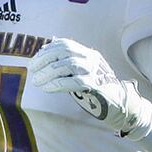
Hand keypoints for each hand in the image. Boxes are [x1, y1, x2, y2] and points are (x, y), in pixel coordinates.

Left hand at [31, 37, 150, 136]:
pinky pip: (74, 81)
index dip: (47, 51)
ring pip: (68, 65)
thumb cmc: (95, 91)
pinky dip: (58, 84)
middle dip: (45, 59)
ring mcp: (95, 71)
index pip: (65, 44)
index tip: (34, 61)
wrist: (119, 107)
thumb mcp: (79, 74)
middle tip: (32, 70)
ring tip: (36, 81)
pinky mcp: (96, 85)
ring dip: (48, 73)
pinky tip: (47, 88)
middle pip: (65, 51)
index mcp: (87, 53)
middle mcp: (92, 58)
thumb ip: (65, 66)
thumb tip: (43, 53)